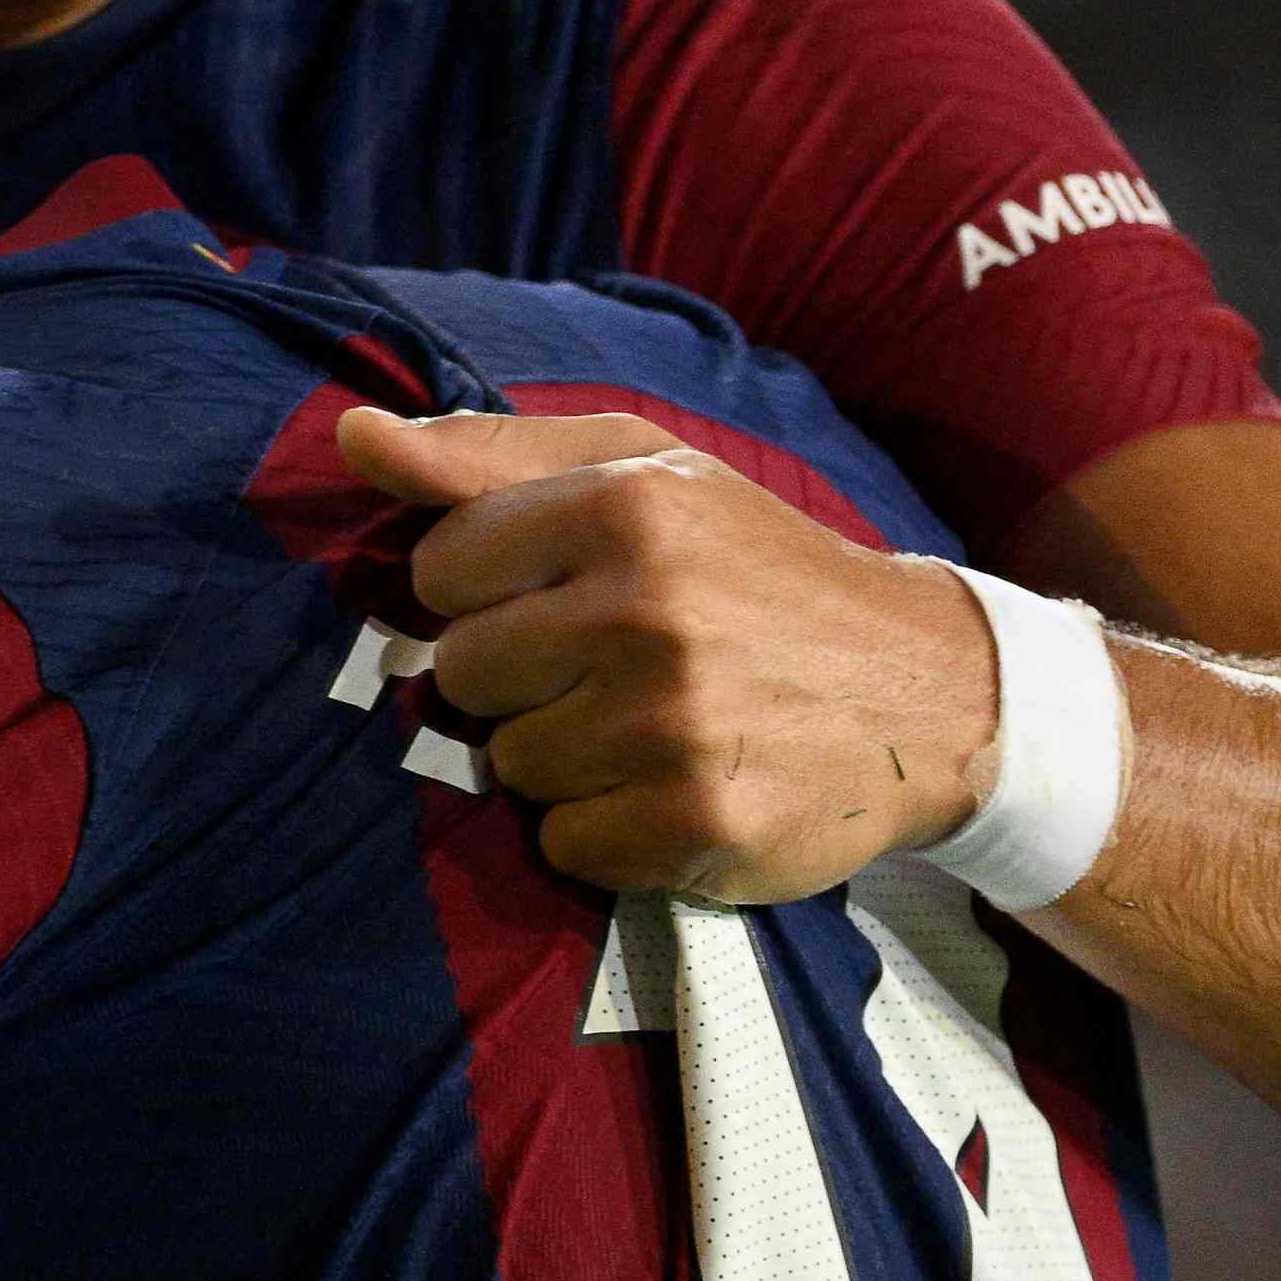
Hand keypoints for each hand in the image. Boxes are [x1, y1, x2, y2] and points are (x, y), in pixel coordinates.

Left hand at [337, 406, 1003, 908]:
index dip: (486, 592)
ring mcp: (670, 725)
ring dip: (562, 758)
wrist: (926, 688)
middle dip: (519, 678)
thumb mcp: (643, 473)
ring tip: (650, 726)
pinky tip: (673, 788)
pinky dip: (606, 831)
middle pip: (460, 673)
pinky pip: (564, 845)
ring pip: (507, 765)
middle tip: (612, 667)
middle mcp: (645, 610)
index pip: (439, 570)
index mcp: (625, 505)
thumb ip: (487, 456)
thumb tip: (354, 434)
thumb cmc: (757, 568)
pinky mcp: (693, 825)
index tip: (559, 596)